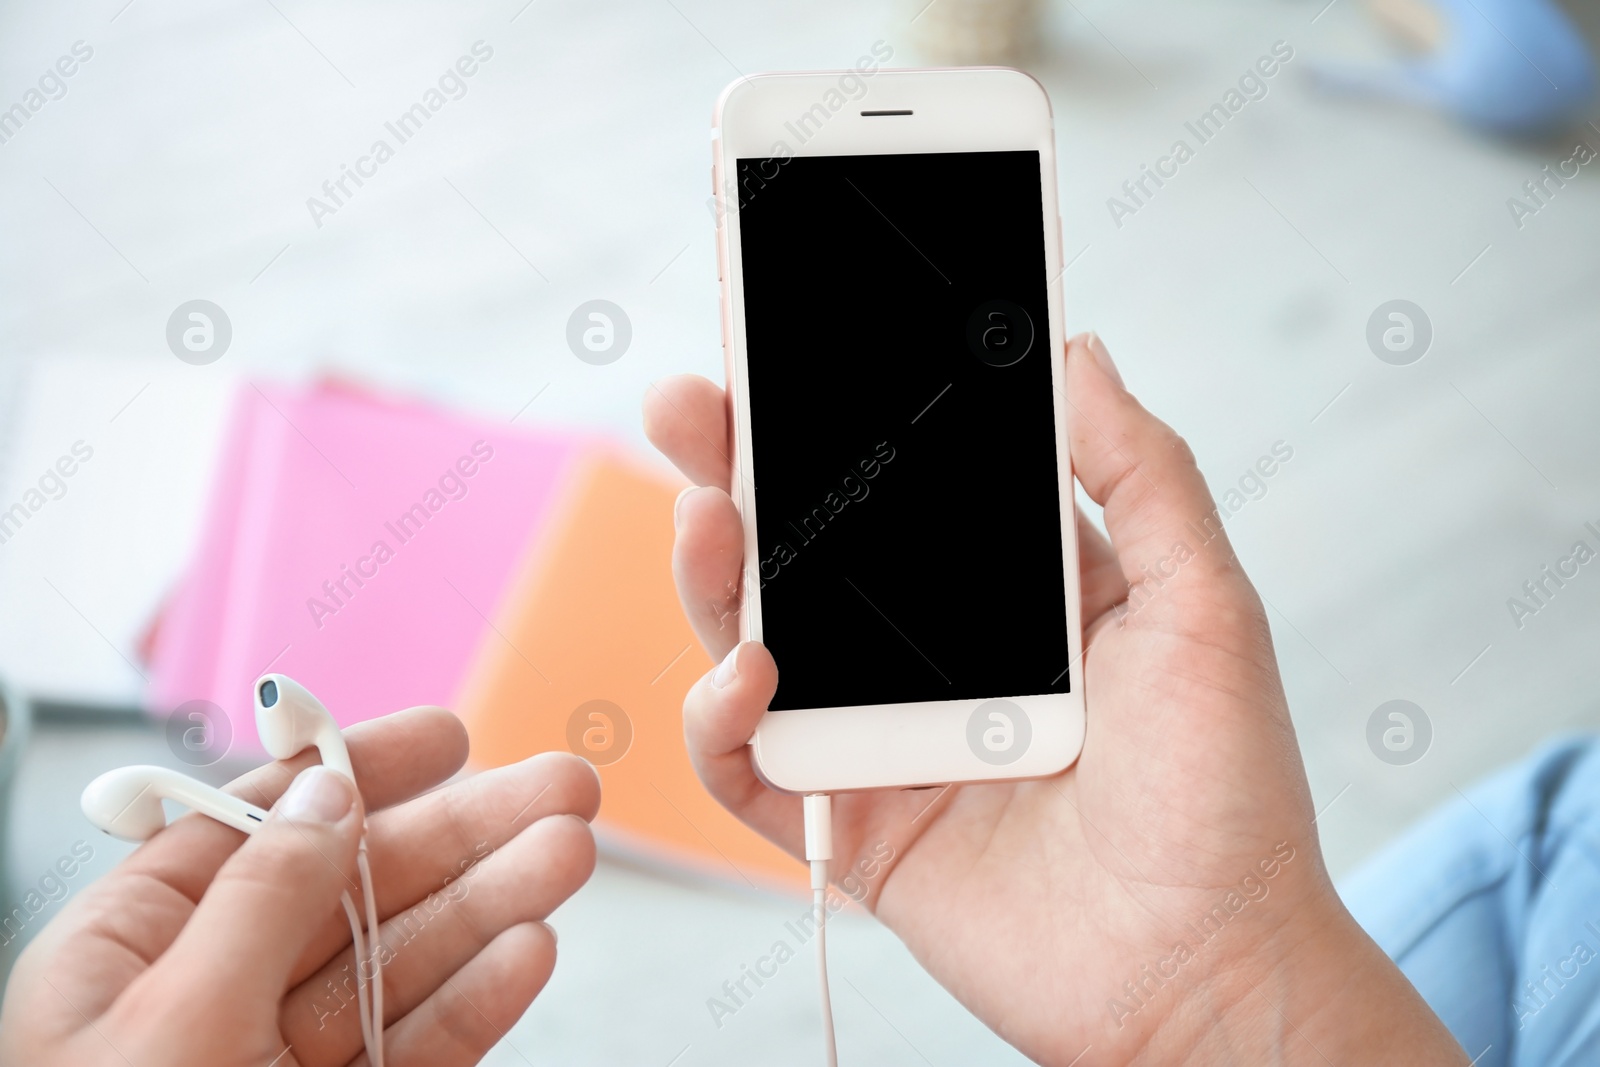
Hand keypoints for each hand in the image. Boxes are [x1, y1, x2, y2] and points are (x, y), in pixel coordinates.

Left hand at [1, 707, 598, 1066]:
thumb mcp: (169, 1027)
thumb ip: (257, 902)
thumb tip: (326, 792)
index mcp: (130, 955)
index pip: (255, 826)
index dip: (353, 768)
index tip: (448, 735)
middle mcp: (212, 999)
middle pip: (356, 886)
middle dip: (462, 833)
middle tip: (563, 789)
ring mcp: (283, 1066)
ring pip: (404, 962)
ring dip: (494, 904)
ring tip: (571, 856)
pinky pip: (420, 1047)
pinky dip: (478, 1003)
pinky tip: (530, 952)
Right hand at [644, 334, 1464, 1064]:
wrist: (1211, 973)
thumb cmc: (1228, 795)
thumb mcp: (1202, 607)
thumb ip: (1141, 477)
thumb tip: (1079, 353)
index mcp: (1008, 598)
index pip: (900, 492)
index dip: (838, 423)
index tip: (788, 354)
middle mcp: (933, 661)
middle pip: (807, 554)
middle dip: (738, 475)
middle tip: (690, 408)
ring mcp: (883, 743)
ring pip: (757, 644)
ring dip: (713, 578)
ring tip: (707, 517)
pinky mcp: (850, 829)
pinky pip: (749, 769)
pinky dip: (720, 721)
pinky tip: (745, 675)